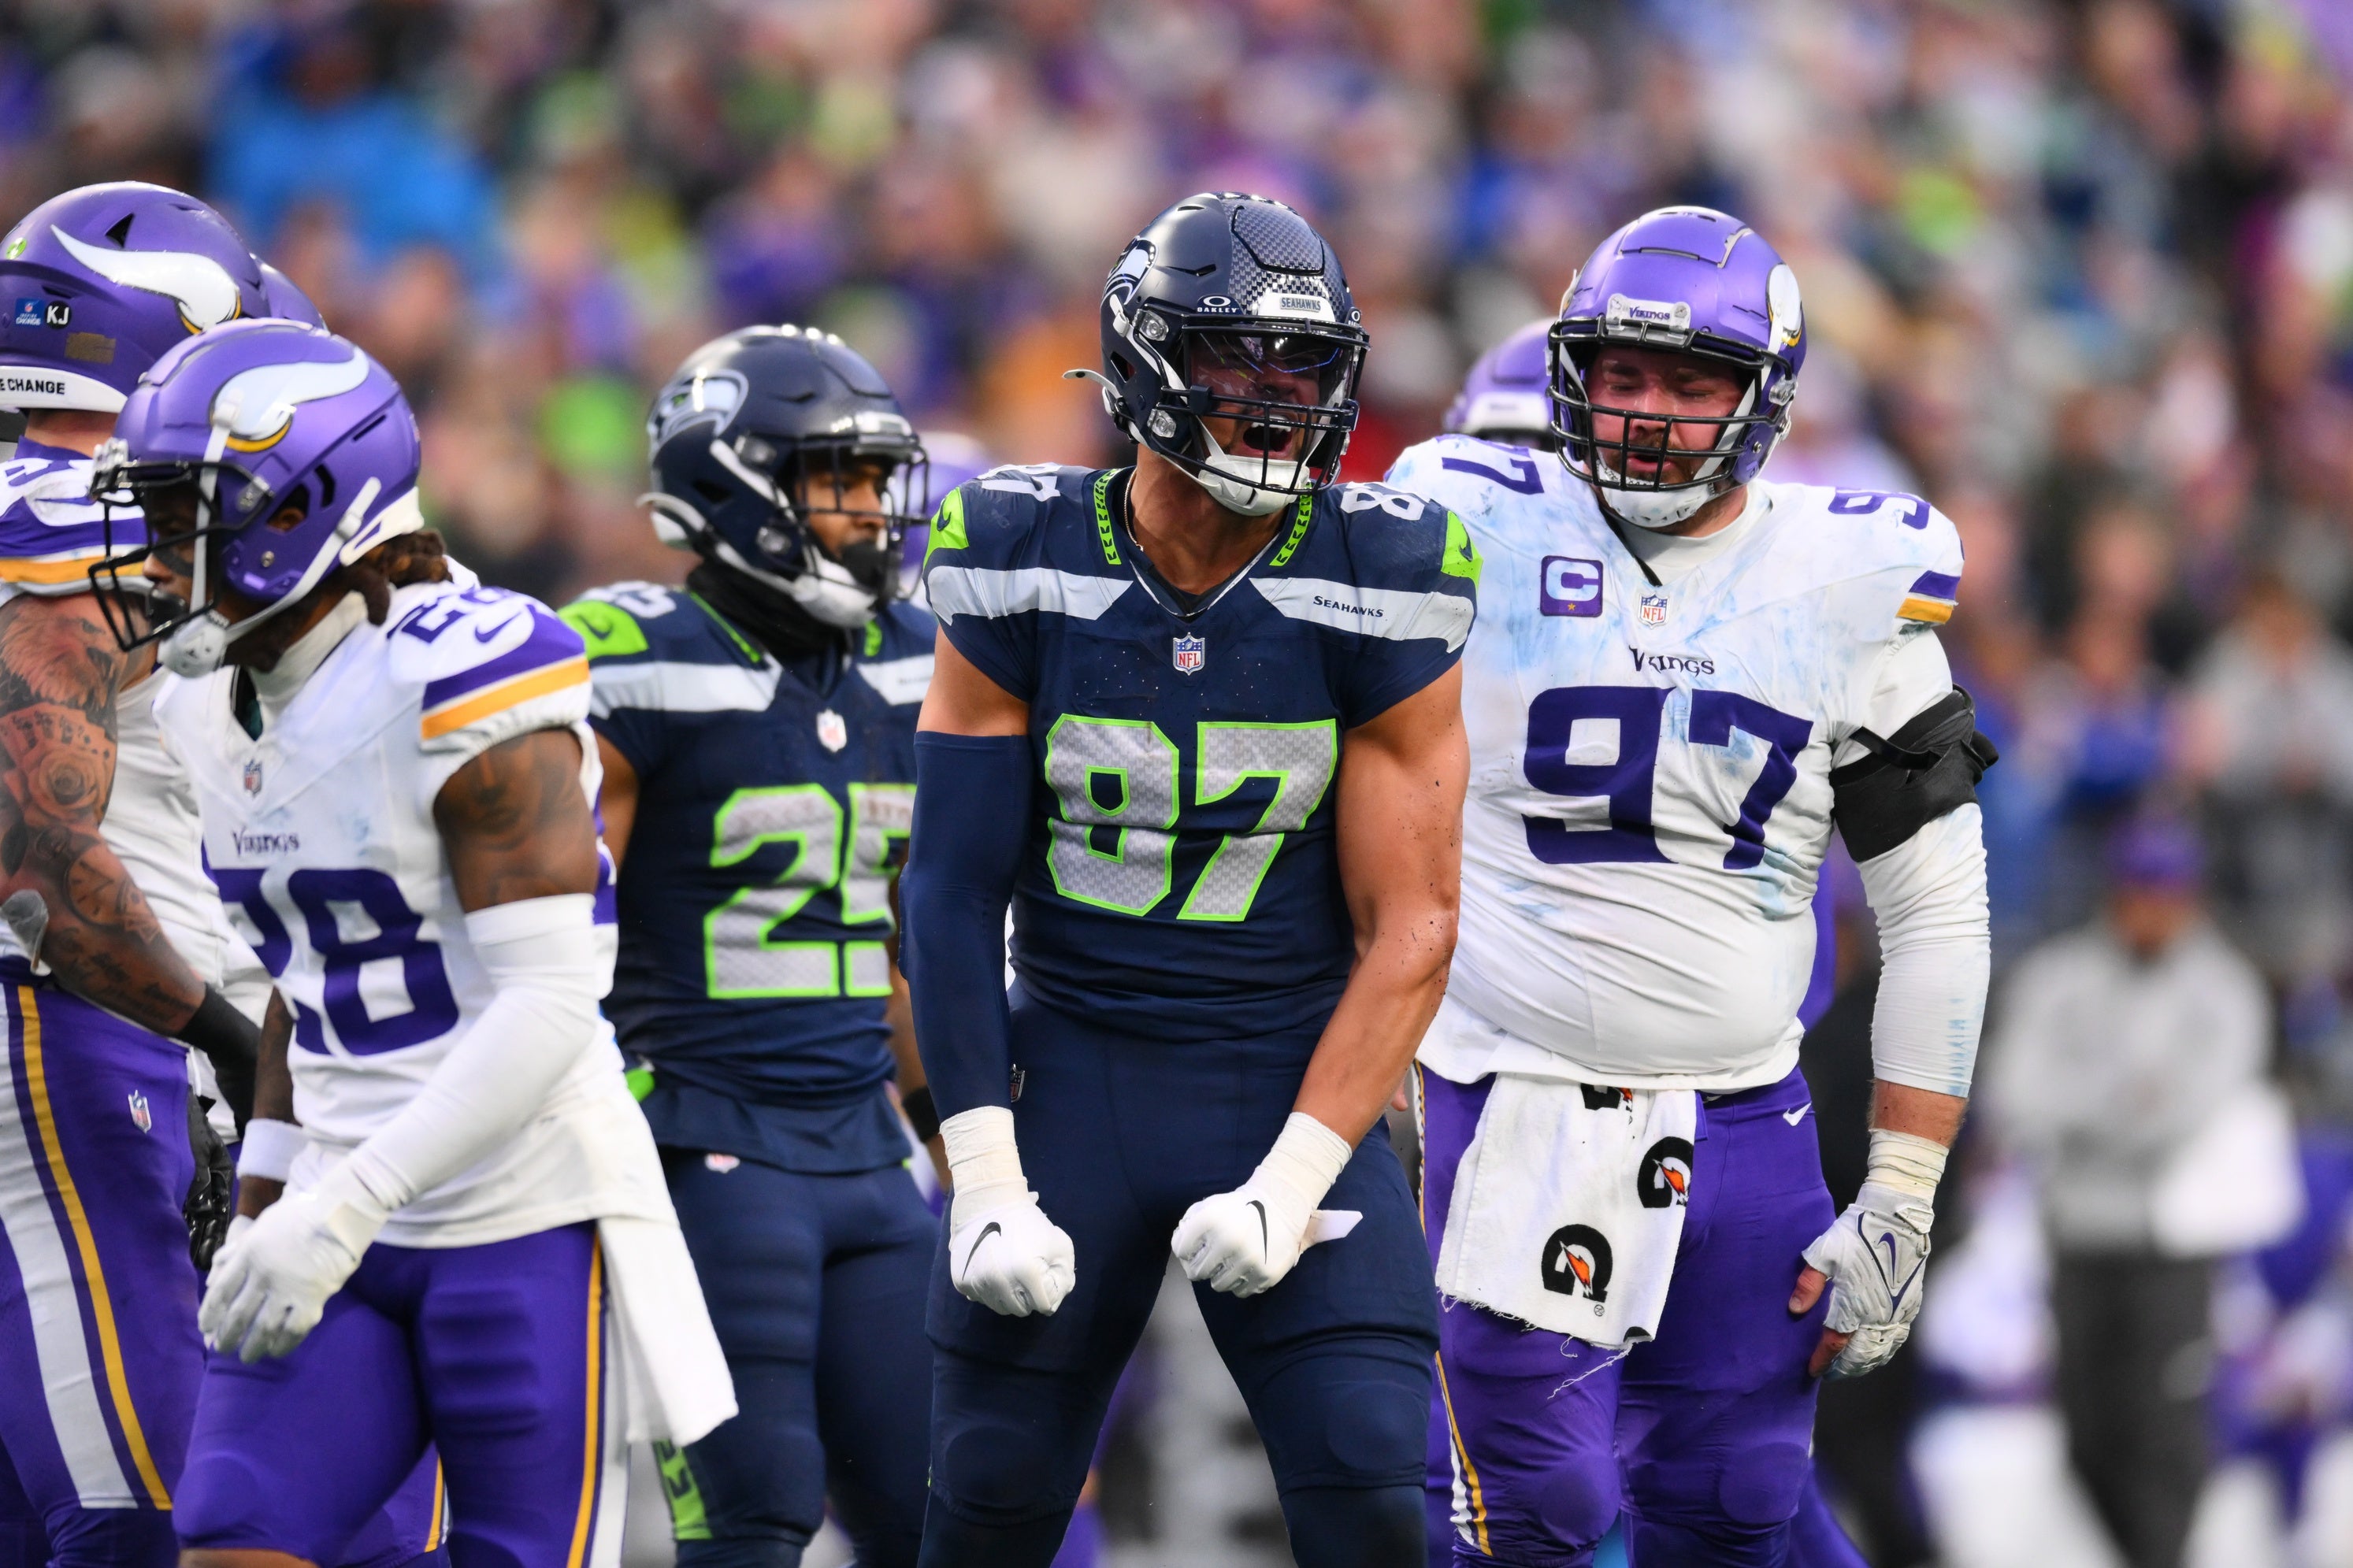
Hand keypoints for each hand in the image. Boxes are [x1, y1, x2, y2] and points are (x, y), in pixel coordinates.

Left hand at [199, 1183, 380, 1361]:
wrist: (342, 1213)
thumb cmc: (300, 1214)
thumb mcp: (261, 1226)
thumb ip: (237, 1251)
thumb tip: (215, 1277)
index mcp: (248, 1254)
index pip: (220, 1293)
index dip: (209, 1315)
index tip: (206, 1329)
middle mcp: (263, 1275)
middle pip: (237, 1315)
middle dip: (227, 1337)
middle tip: (223, 1349)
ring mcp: (288, 1289)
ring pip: (262, 1329)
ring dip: (252, 1347)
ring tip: (247, 1356)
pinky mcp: (313, 1300)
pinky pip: (293, 1331)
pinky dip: (282, 1345)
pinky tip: (276, 1351)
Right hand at [948, 1191, 1074, 1316]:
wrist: (988, 1202)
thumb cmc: (1028, 1222)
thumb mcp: (1058, 1243)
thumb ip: (1064, 1275)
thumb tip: (1054, 1301)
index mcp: (1027, 1273)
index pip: (1045, 1305)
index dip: (1048, 1291)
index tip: (1042, 1274)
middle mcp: (1000, 1283)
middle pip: (1022, 1310)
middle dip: (1029, 1296)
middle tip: (1027, 1275)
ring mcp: (978, 1283)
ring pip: (1001, 1307)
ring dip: (1009, 1296)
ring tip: (1010, 1273)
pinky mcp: (961, 1282)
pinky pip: (981, 1298)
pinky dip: (989, 1290)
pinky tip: (992, 1270)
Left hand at [1174, 1177, 1315, 1297]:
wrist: (1281, 1206)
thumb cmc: (1239, 1208)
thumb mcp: (1211, 1205)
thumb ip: (1189, 1224)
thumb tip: (1179, 1251)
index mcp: (1210, 1220)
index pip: (1181, 1250)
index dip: (1186, 1249)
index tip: (1196, 1247)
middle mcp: (1227, 1241)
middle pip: (1197, 1272)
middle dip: (1201, 1266)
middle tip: (1213, 1258)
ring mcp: (1247, 1260)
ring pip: (1218, 1285)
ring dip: (1221, 1276)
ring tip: (1231, 1261)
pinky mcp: (1265, 1274)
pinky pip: (1241, 1292)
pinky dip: (1241, 1282)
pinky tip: (1247, 1267)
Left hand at [1790, 1181, 1932, 1377]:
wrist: (1898, 1220)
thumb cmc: (1857, 1233)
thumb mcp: (1824, 1252)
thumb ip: (1809, 1283)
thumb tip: (1795, 1309)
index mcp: (1854, 1304)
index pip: (1835, 1344)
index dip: (1823, 1360)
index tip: (1812, 1371)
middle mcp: (1878, 1315)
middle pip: (1860, 1355)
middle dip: (1843, 1368)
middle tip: (1828, 1373)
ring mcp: (1897, 1313)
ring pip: (1880, 1352)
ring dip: (1863, 1364)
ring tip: (1848, 1368)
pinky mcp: (1910, 1306)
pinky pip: (1896, 1340)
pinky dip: (1883, 1353)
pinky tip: (1874, 1353)